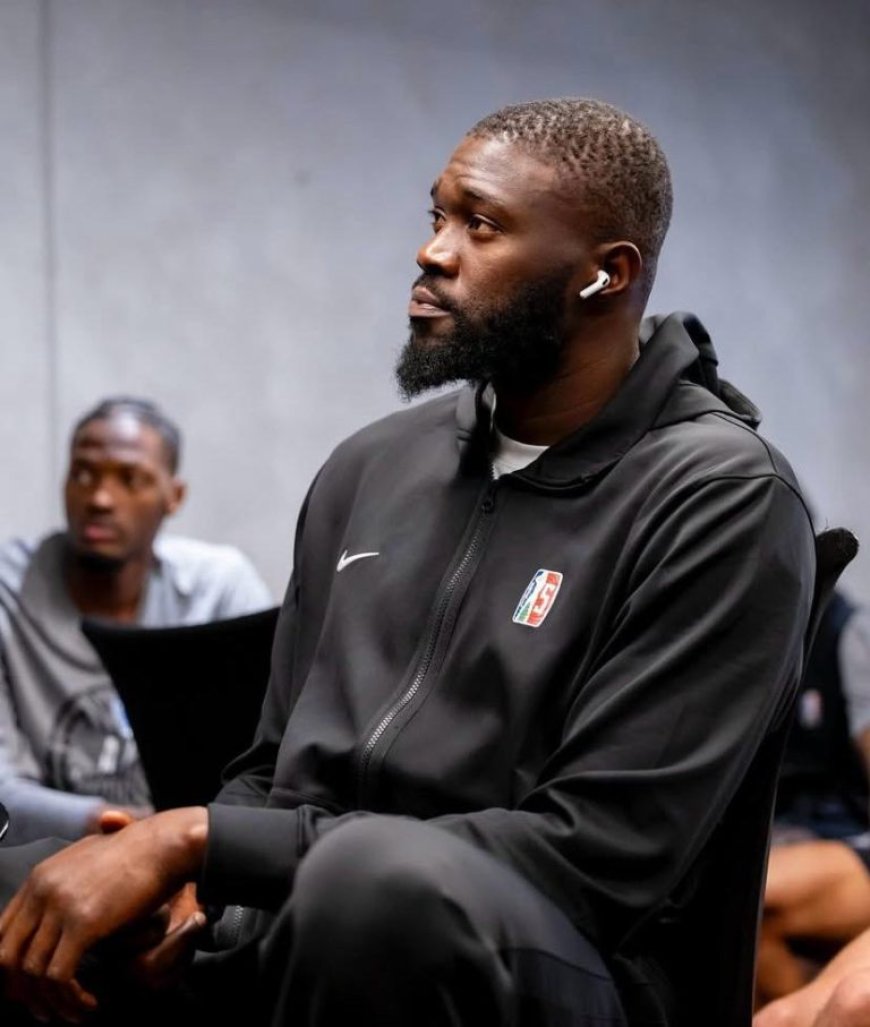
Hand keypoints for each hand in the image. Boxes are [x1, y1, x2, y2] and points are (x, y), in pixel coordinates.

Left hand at [0, 806, 207, 1021]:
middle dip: (22, 992)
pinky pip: (59, 977)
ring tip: (72, 1014)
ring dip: (51, 1003)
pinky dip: (70, 999)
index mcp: (40, 877)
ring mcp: (60, 906)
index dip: (9, 970)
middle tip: (44, 1010)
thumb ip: (65, 885)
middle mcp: (42, 890)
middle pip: (7, 957)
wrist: (165, 845)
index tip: (28, 990)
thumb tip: (54, 916)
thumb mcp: (89, 862)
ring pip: (33, 973)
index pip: (2, 934)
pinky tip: (88, 1004)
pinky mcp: (83, 924)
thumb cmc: (137, 854)